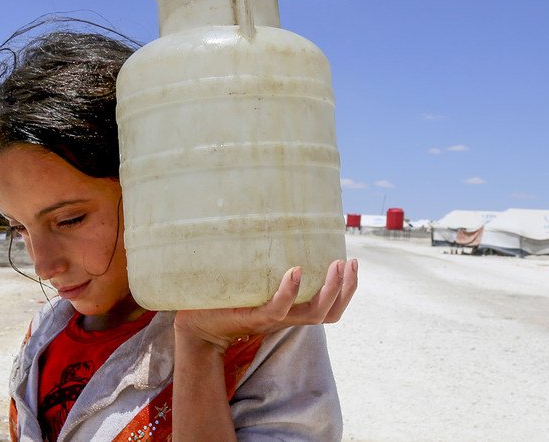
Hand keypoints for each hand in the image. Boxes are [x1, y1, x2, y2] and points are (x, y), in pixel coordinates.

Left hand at [173, 258, 357, 352]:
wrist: (196, 322)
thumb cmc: (224, 299)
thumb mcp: (253, 280)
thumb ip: (266, 264)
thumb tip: (274, 225)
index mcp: (290, 310)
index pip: (329, 308)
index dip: (346, 290)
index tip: (351, 263)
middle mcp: (286, 317)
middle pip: (329, 312)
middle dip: (346, 289)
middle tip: (350, 262)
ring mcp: (270, 320)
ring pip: (311, 313)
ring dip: (328, 290)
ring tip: (336, 265)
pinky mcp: (251, 318)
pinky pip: (277, 309)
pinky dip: (289, 292)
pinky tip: (296, 271)